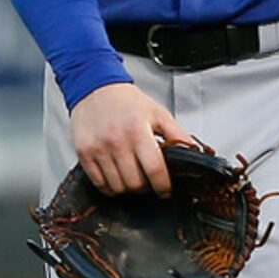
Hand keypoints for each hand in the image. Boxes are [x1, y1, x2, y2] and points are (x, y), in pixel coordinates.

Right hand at [70, 82, 191, 197]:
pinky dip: (110, 187)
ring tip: (132, 177)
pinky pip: (99, 184)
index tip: (165, 190)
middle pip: (135, 183)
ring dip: (128, 188)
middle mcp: (117, 141)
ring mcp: (98, 149)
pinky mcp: (84, 153)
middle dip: (145, 187)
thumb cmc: (126, 101)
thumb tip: (194, 152)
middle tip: (148, 180)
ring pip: (117, 187)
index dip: (163, 186)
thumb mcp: (157, 113)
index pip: (154, 169)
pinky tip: (116, 177)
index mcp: (138, 130)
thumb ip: (176, 134)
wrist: (94, 87)